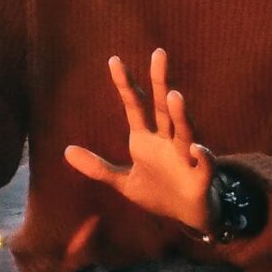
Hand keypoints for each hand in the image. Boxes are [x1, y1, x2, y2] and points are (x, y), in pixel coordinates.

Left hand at [64, 50, 212, 232]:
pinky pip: (205, 164)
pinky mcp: (201, 177)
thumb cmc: (158, 192)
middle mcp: (167, 141)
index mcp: (146, 139)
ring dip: (180, 115)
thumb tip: (66, 150)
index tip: (114, 60)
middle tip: (158, 53)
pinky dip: (203, 156)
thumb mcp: (123, 182)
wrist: (186, 217)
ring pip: (185, 131)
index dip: (125, 84)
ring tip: (174, 96)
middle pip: (162, 107)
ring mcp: (186, 156)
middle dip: (160, 81)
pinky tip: (198, 149)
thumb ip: (98, 168)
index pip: (135, 106)